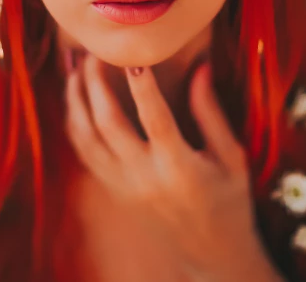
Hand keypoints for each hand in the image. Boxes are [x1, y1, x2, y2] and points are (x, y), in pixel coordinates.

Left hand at [64, 53, 281, 281]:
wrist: (211, 253)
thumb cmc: (229, 199)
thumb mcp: (231, 156)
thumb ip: (211, 111)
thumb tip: (201, 66)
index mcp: (180, 169)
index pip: (156, 120)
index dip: (143, 87)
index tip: (134, 56)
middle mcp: (145, 178)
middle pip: (109, 125)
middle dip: (96, 84)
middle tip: (94, 52)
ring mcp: (124, 186)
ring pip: (87, 138)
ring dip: (76, 100)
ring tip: (75, 68)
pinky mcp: (114, 190)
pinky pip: (85, 153)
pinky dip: (75, 123)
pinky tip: (75, 98)